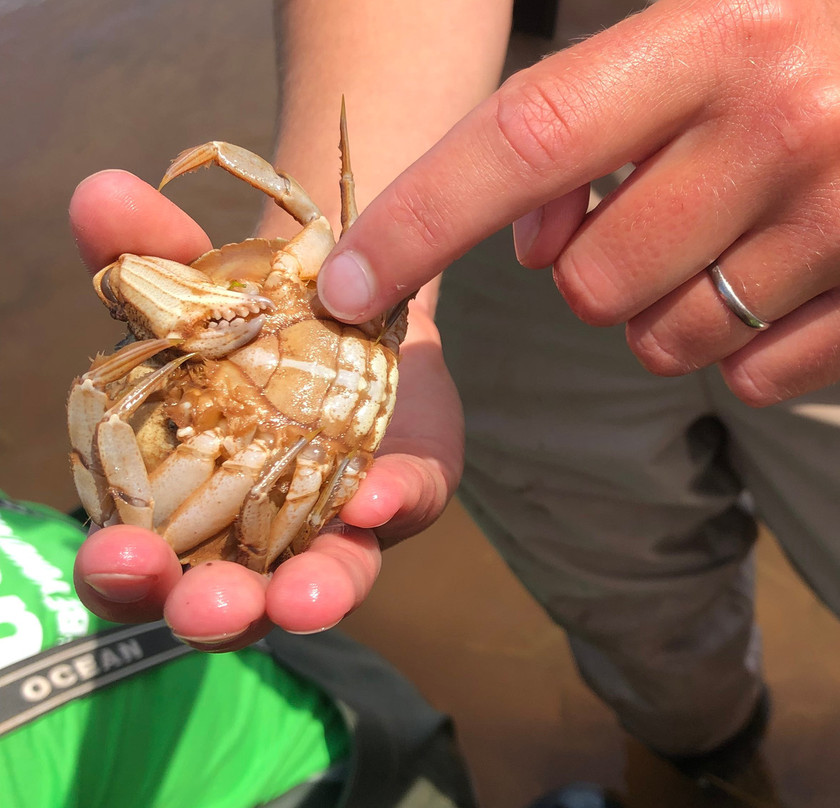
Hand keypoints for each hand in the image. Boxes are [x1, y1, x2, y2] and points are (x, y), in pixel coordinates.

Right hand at [68, 170, 462, 648]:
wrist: (348, 306)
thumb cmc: (245, 321)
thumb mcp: (192, 283)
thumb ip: (143, 250)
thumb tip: (97, 191)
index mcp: (180, 512)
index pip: (138, 570)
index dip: (120, 576)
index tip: (117, 556)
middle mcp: (258, 540)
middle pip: (231, 602)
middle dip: (216, 610)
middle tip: (207, 606)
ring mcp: (337, 523)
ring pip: (325, 580)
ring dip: (313, 593)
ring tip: (308, 595)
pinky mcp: (404, 490)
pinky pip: (403, 505)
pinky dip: (392, 502)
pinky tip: (379, 495)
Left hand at [316, 0, 839, 403]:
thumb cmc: (776, 40)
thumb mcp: (667, 38)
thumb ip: (569, 133)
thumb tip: (526, 250)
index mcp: (708, 37)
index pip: (529, 142)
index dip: (422, 221)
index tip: (346, 288)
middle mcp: (791, 121)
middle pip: (594, 285)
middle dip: (585, 273)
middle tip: (641, 219)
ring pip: (669, 342)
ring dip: (660, 311)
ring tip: (714, 241)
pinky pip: (756, 379)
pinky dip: (739, 345)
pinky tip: (774, 275)